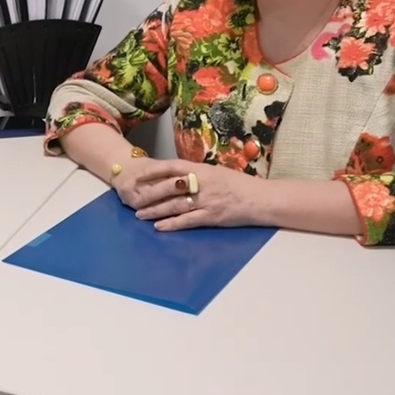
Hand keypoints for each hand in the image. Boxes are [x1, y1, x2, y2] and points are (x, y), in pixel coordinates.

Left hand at [126, 159, 262, 231]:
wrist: (261, 199)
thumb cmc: (239, 184)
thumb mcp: (216, 172)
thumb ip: (196, 173)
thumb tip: (177, 174)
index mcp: (202, 169)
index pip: (171, 167)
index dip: (152, 171)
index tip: (137, 176)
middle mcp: (202, 183)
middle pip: (168, 188)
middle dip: (149, 195)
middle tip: (133, 200)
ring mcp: (206, 200)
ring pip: (174, 205)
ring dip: (155, 211)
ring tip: (140, 215)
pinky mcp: (211, 217)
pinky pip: (187, 221)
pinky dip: (172, 224)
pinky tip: (159, 227)